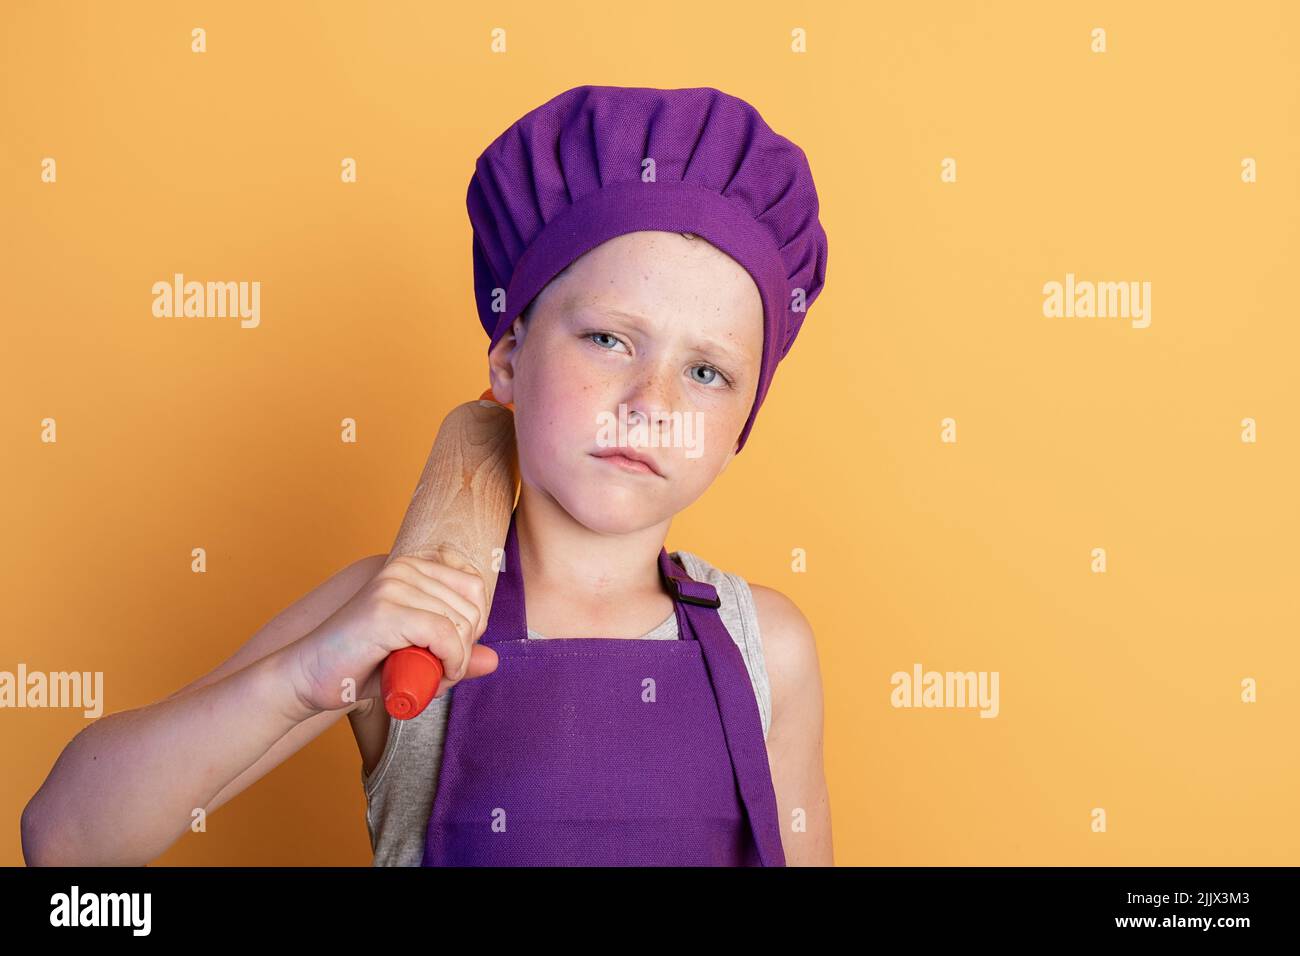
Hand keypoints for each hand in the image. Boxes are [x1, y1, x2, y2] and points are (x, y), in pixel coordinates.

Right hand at [288, 555, 498, 713]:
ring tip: (429, 677)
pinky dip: (450, 663)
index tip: (452, 652)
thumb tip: (494, 660)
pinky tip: (435, 678)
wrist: (306, 678)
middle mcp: (403, 569)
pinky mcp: (386, 611)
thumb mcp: (417, 657)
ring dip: (455, 661)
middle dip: (465, 647)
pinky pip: (445, 636)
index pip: (474, 586)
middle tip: (439, 672)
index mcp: (411, 567)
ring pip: (461, 623)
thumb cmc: (359, 666)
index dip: (474, 625)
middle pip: (472, 606)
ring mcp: (394, 587)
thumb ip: (454, 654)